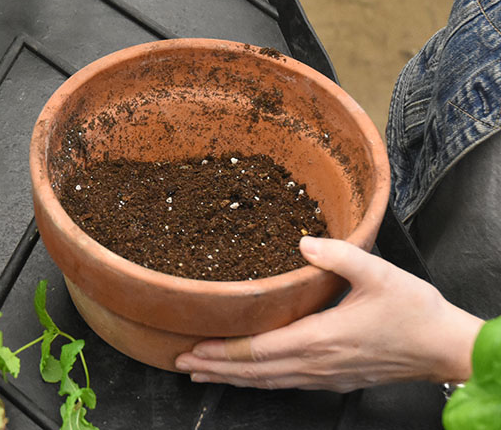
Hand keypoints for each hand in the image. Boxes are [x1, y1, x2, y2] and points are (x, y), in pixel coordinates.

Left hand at [174, 236, 483, 391]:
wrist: (446, 348)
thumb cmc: (415, 312)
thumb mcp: (379, 273)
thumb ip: (339, 255)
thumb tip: (303, 242)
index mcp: (320, 339)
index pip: (259, 350)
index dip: (223, 352)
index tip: (193, 348)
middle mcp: (316, 364)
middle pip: (255, 372)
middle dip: (215, 368)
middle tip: (180, 362)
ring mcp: (325, 376)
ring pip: (268, 382)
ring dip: (232, 378)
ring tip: (202, 373)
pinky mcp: (335, 379)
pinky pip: (286, 384)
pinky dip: (258, 381)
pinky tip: (248, 376)